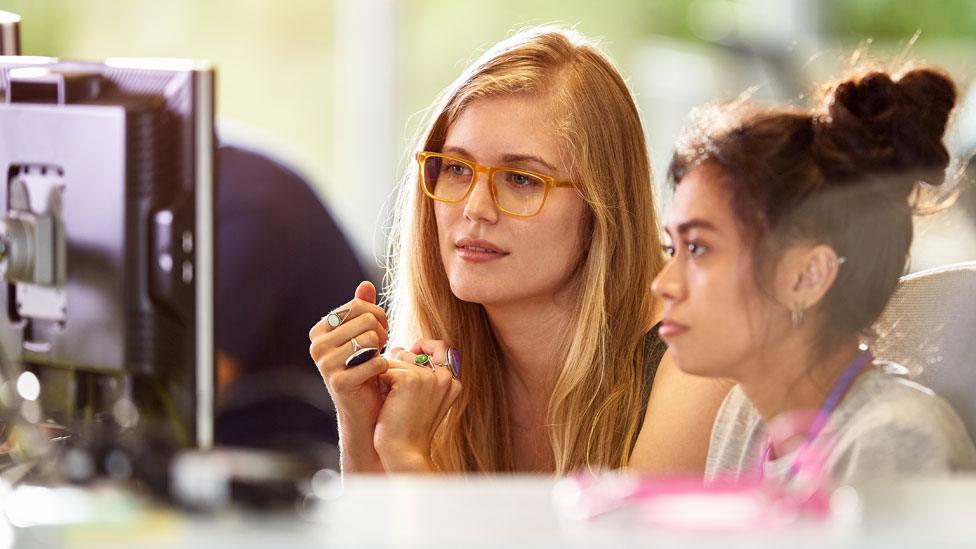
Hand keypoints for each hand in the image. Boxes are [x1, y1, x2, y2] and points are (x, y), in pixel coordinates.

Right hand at [308, 281, 389, 471]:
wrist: (365, 410)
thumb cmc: (366, 368)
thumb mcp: (363, 335)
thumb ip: (363, 310)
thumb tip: (366, 285)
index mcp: (319, 330)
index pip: (358, 305)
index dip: (378, 316)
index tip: (381, 331)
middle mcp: (316, 345)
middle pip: (367, 320)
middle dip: (382, 333)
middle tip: (381, 349)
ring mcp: (324, 364)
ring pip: (372, 339)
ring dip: (383, 350)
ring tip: (379, 361)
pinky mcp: (338, 383)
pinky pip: (374, 362)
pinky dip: (384, 368)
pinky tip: (379, 376)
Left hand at [373, 343, 461, 471]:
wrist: (404, 453)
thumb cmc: (408, 430)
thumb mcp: (422, 400)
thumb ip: (421, 374)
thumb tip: (401, 349)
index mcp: (453, 382)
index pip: (439, 346)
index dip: (420, 349)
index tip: (406, 365)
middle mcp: (445, 376)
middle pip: (411, 351)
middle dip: (398, 368)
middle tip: (398, 397)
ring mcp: (429, 376)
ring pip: (397, 357)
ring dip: (387, 376)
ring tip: (393, 401)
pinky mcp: (410, 378)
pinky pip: (386, 366)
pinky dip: (380, 382)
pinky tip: (387, 402)